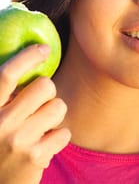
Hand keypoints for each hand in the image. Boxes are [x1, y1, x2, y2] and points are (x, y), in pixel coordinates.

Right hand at [0, 44, 70, 183]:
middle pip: (45, 85)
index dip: (28, 57)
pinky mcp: (35, 157)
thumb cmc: (1, 144)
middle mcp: (0, 123)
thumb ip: (8, 96)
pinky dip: (58, 137)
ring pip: (59, 106)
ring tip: (41, 126)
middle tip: (40, 104)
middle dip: (48, 91)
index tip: (44, 49)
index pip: (7, 74)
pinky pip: (64, 132)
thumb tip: (33, 62)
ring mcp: (17, 141)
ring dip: (54, 114)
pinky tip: (44, 145)